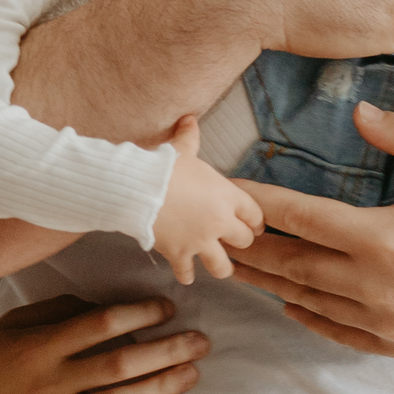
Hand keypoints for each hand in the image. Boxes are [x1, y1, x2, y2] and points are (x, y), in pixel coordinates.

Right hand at [0, 295, 209, 393]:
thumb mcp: (11, 324)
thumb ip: (56, 312)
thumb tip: (102, 307)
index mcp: (40, 344)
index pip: (101, 324)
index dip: (139, 314)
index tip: (167, 309)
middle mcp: (51, 380)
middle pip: (120, 363)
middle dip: (166, 350)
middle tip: (200, 342)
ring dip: (160, 388)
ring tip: (192, 374)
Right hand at [153, 116, 262, 282]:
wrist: (139, 190)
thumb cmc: (164, 166)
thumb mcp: (181, 149)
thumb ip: (190, 137)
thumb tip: (189, 118)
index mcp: (227, 196)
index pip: (254, 213)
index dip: (255, 220)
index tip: (253, 225)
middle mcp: (220, 222)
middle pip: (244, 240)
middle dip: (240, 241)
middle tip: (234, 241)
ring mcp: (201, 241)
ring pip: (223, 266)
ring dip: (221, 266)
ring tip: (219, 266)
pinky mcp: (180, 254)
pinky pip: (188, 272)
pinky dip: (186, 274)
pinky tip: (186, 274)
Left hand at [230, 102, 393, 358]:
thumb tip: (360, 113)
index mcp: (384, 239)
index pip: (301, 219)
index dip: (258, 204)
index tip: (228, 192)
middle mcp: (376, 286)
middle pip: (291, 266)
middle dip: (247, 248)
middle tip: (211, 235)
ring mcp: (385, 321)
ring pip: (308, 301)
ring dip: (269, 283)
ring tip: (234, 267)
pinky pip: (338, 333)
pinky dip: (308, 317)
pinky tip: (289, 303)